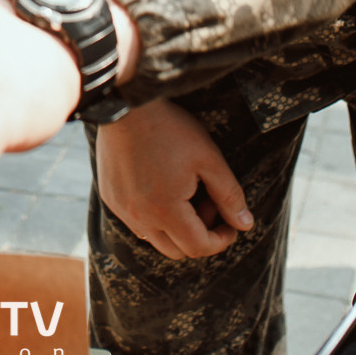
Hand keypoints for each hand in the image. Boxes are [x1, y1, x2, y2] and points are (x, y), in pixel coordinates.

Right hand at [94, 98, 252, 259]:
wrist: (126, 103)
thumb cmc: (171, 128)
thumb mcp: (209, 159)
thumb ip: (229, 195)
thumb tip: (245, 225)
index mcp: (166, 211)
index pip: (199, 247)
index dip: (221, 240)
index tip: (231, 224)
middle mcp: (139, 217)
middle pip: (177, 251)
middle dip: (199, 234)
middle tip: (208, 202)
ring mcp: (121, 208)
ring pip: (155, 239)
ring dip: (176, 227)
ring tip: (185, 192)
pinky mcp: (110, 197)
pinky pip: (136, 222)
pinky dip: (154, 216)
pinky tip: (162, 185)